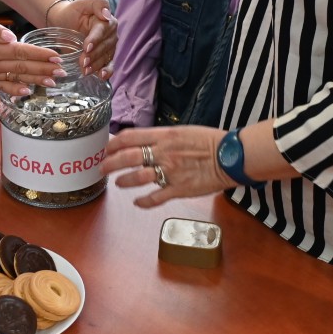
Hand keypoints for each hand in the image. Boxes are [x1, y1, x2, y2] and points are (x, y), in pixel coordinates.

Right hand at [0, 17, 62, 96]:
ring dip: (36, 81)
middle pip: (23, 68)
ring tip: (53, 83)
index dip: (41, 55)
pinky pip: (1, 87)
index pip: (22, 52)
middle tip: (63, 72)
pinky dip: (15, 91)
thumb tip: (11, 37)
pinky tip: (27, 93)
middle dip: (45, 70)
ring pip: (16, 79)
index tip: (57, 57)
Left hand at [46, 0, 116, 77]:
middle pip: (105, 46)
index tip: (86, 47)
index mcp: (107, 20)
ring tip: (85, 70)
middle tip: (82, 62)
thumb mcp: (81, 3)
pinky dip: (107, 71)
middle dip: (94, 55)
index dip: (95, 39)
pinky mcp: (105, 57)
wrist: (65, 22)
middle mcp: (111, 34)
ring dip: (97, 65)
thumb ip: (97, 4)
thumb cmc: (73, 12)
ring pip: (106, 57)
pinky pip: (109, 65)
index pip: (103, 30)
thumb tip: (107, 14)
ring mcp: (109, 46)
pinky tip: (101, 76)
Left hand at [101, 126, 232, 207]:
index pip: (130, 137)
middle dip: (110, 163)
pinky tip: (137, 202)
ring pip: (137, 178)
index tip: (106, 148)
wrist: (230, 156)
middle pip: (128, 157)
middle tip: (102, 168)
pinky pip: (155, 197)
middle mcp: (163, 153)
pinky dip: (143, 201)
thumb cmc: (210, 141)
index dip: (114, 143)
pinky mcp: (178, 189)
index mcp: (164, 136)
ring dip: (123, 181)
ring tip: (117, 183)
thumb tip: (144, 142)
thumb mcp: (182, 131)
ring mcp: (170, 172)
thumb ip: (162, 137)